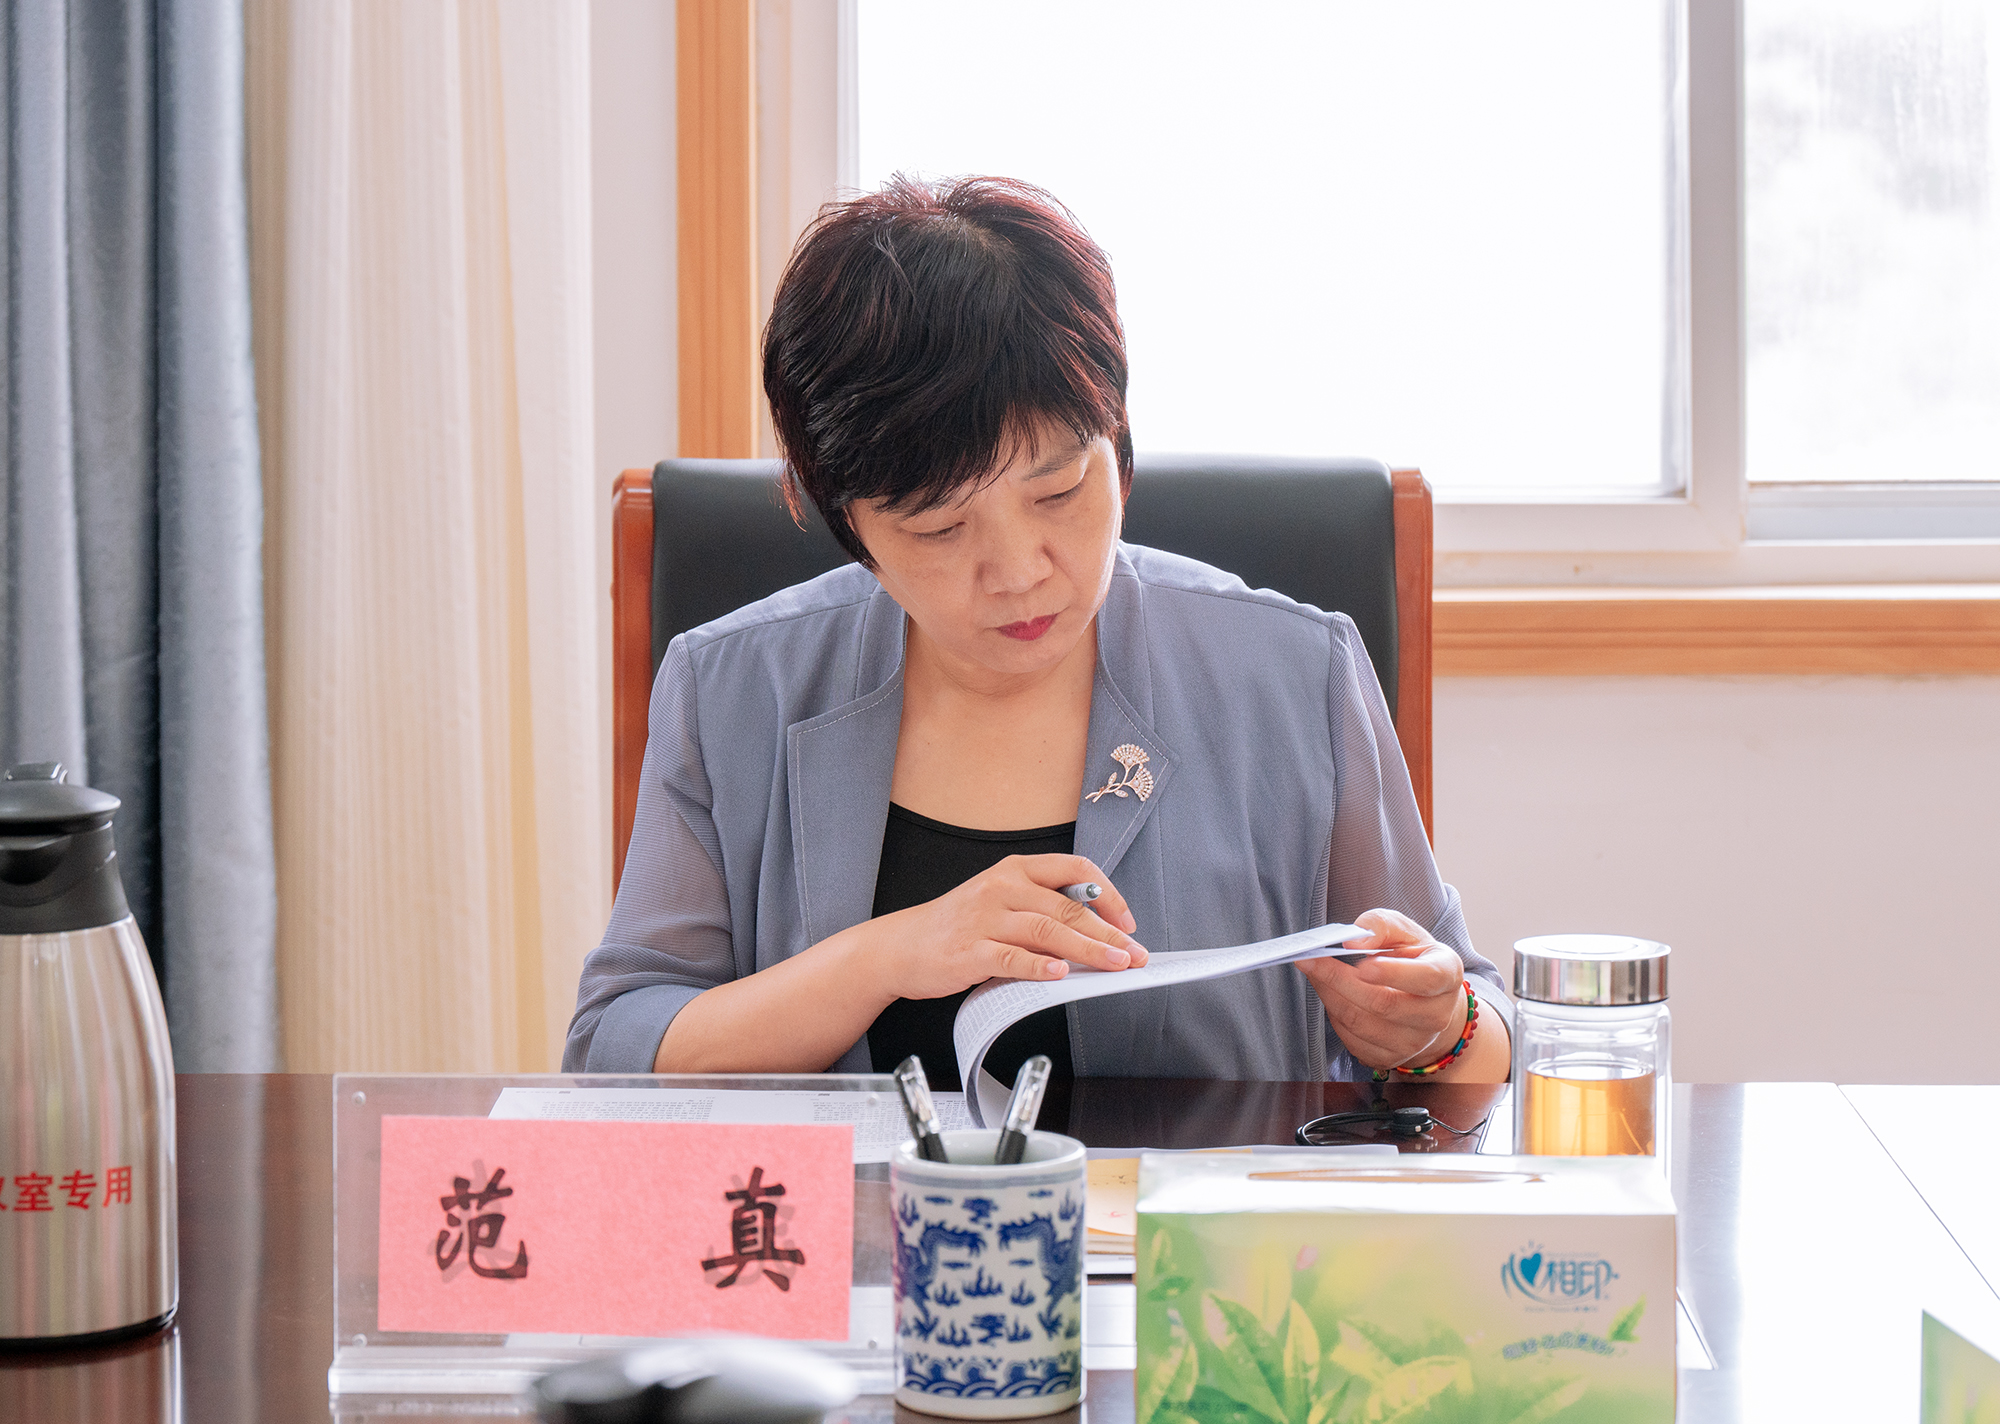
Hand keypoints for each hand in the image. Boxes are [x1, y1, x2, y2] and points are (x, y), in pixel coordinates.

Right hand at [867, 854, 1148, 1001]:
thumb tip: (1096, 930)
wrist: (902, 946)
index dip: (1109, 895)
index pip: (1075, 870)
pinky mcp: (971, 951)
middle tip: (1134, 954)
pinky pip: (1013, 958)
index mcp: (1014, 869)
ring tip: (1114, 965)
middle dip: (1109, 933)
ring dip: (1088, 950)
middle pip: (1068, 907)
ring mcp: (985, 918)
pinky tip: (1061, 975)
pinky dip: (1041, 966)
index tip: (1128, 922)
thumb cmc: (958, 926)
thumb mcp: (1000, 901)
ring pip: (1048, 931)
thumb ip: (1042, 908)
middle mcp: (1002, 887)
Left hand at [1295, 908, 1466, 1071]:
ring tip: (1315, 971)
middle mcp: (1436, 1014)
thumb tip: (1354, 941)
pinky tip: (1329, 993)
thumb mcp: (1404, 931)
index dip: (1393, 973)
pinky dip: (1333, 1014)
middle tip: (1311, 959)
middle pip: (1383, 1003)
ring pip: (1361, 1022)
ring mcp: (1414, 1042)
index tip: (1362, 964)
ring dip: (1330, 994)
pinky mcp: (1390, 1057)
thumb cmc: (1413, 960)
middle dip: (1339, 979)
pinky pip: (1351, 1039)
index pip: (1425, 978)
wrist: (1427, 1002)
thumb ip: (1381, 925)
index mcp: (1447, 975)